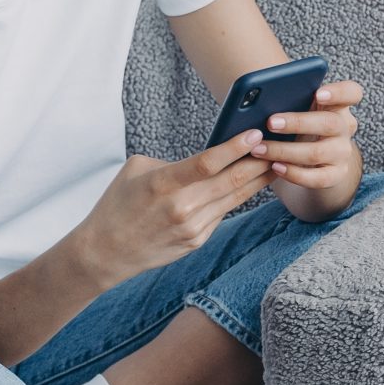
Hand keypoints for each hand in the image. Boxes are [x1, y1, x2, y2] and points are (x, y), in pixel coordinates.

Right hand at [73, 132, 273, 285]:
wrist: (104, 252)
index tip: (256, 132)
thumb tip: (208, 156)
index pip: (207, 162)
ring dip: (256, 179)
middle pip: (231, 181)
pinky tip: (251, 183)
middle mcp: (181, 207)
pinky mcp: (197, 241)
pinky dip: (237, 196)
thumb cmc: (118, 203)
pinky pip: (222, 212)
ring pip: (234, 198)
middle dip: (258, 161)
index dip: (235, 147)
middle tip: (278, 144)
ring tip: (275, 161)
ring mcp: (192, 228)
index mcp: (163, 183)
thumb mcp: (136, 169)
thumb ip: (173, 162)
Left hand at [248, 78, 363, 190]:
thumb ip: (286, 101)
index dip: (338, 92)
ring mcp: (342, 152)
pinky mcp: (336, 175)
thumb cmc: (297, 126)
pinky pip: (317, 178)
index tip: (318, 93)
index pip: (351, 92)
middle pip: (329, 123)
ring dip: (285, 151)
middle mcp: (344, 127)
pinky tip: (275, 167)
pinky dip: (294, 173)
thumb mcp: (296, 110)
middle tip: (270, 122)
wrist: (310, 160)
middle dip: (298, 122)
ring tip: (259, 149)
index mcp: (337, 104)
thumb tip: (256, 101)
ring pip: (318, 152)